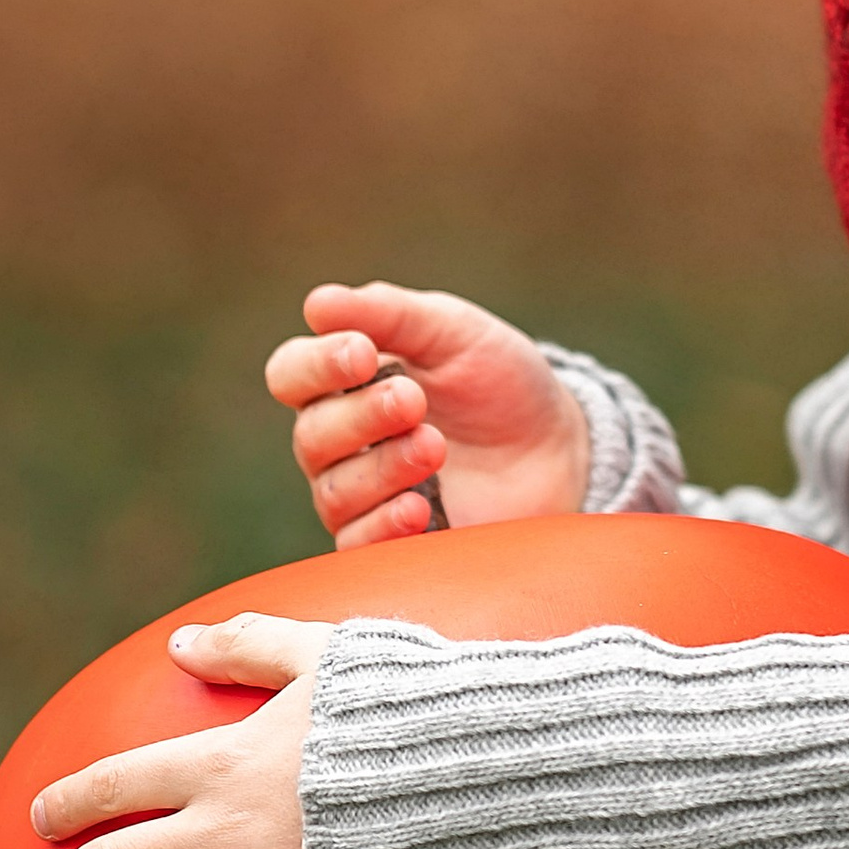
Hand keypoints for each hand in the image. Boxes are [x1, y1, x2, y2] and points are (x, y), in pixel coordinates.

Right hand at [267, 280, 591, 548]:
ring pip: (333, 491)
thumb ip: (390, 314)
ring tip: (435, 446)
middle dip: (362, 415)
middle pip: (311, 436)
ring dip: (381, 467)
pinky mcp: (392, 541)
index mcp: (347, 381)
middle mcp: (343, 441)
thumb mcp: (455, 333)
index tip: (363, 353)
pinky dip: (383, 524)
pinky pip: (358, 545)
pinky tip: (419, 506)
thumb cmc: (500, 382)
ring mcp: (364, 494)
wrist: (558, 447)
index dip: (316, 365)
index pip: (291, 374)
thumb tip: (318, 304)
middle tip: (416, 401)